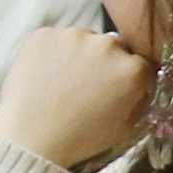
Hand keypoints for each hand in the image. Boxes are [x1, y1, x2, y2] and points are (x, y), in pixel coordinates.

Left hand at [0, 27, 155, 167]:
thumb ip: (138, 102)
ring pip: (83, 40)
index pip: (142, 64)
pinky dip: (52, 53)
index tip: (118, 89)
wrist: (30, 139)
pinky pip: (54, 39)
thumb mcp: (124, 129)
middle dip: (105, 63)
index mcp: (131, 69)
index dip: (130, 78)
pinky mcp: (45, 34)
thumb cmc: (78, 139)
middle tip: (87, 86)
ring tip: (62, 82)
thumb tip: (139, 89)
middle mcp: (107, 45)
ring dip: (78, 54)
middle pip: (114, 47)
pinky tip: (45, 75)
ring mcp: (74, 36)